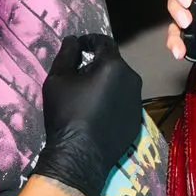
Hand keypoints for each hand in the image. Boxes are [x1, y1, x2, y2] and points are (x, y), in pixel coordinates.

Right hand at [37, 34, 142, 195]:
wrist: (80, 155)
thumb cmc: (66, 113)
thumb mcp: (58, 79)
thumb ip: (67, 54)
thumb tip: (73, 39)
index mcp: (114, 66)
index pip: (104, 42)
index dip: (89, 41)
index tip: (77, 47)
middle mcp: (132, 78)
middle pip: (113, 62)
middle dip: (97, 63)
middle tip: (77, 74)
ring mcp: (137, 99)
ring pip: (121, 81)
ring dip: (106, 81)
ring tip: (86, 93)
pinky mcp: (137, 118)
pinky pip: (124, 100)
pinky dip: (112, 99)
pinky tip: (97, 111)